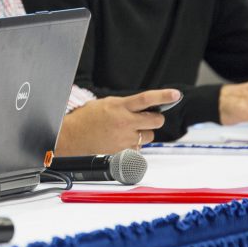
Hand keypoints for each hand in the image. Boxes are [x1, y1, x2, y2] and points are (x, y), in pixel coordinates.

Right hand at [55, 89, 178, 155]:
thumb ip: (125, 105)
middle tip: (148, 118)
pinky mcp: (123, 151)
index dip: (164, 96)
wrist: (71, 137)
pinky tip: (121, 140)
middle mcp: (124, 122)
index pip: (146, 99)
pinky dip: (134, 144)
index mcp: (119, 106)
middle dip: (155, 119)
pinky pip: (139, 147)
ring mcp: (124, 138)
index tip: (176, 95)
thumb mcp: (105, 104)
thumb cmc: (85, 119)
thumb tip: (144, 106)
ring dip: (144, 132)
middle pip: (156, 120)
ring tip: (128, 130)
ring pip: (150, 136)